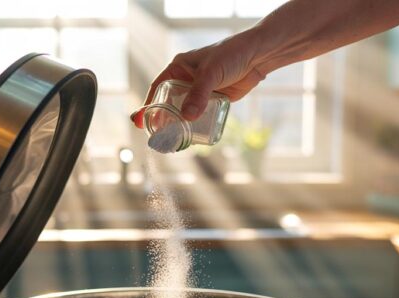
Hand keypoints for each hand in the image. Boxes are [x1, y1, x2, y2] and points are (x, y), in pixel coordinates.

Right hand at [131, 29, 266, 128]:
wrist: (259, 54)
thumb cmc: (231, 54)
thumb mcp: (211, 73)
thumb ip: (199, 94)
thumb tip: (187, 118)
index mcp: (178, 68)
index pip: (158, 89)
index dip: (148, 105)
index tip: (139, 121)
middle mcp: (186, 81)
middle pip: (169, 103)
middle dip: (161, 120)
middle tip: (155, 137)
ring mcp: (200, 92)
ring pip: (184, 112)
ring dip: (178, 126)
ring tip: (171, 142)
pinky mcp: (213, 100)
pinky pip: (200, 116)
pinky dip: (195, 126)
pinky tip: (191, 137)